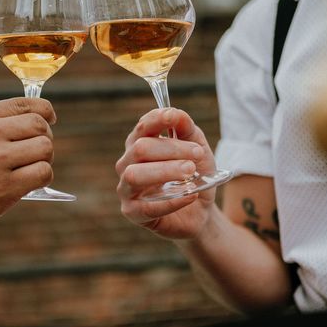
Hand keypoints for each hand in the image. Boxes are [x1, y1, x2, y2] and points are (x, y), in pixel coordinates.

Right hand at [0, 98, 55, 233]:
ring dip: (44, 158)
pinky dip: (42, 177)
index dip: (46, 112)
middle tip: (34, 150)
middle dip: (44, 137)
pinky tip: (29, 181)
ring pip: (45, 149)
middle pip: (40, 126)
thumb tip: (38, 119)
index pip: (27, 104)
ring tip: (31, 166)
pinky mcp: (4, 188)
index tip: (49, 120)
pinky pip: (43, 173)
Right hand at [116, 108, 216, 239]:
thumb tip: (177, 114)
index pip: (142, 127)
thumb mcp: (199, 150)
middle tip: (198, 154)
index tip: (173, 116)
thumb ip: (188, 131)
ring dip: (166, 171)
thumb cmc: (194, 176)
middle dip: (171, 148)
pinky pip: (146, 207)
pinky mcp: (133, 212)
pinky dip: (171, 200)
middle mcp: (127, 164)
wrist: (200, 210)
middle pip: (140, 149)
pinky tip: (190, 195)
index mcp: (139, 144)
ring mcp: (126, 189)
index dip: (156, 119)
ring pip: (135, 175)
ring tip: (190, 172)